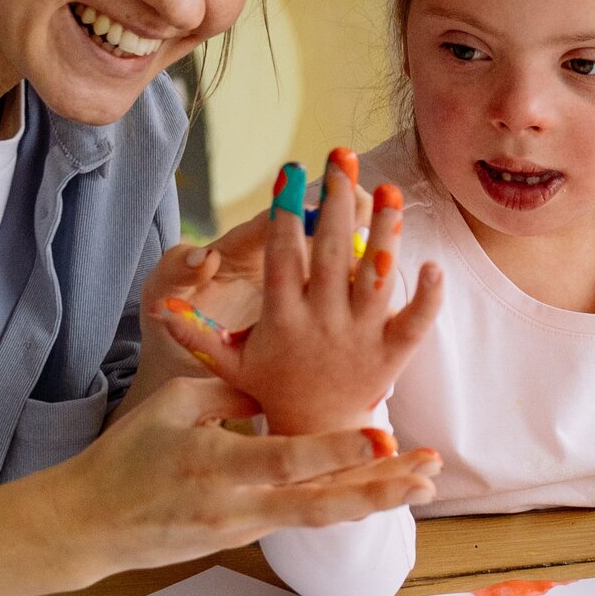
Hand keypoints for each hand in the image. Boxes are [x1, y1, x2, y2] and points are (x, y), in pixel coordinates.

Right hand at [55, 375, 438, 575]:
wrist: (91, 525)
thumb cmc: (126, 455)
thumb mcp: (171, 406)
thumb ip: (228, 397)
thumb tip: (274, 393)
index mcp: (215, 465)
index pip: (289, 459)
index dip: (339, 449)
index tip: (385, 434)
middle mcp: (237, 505)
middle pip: (321, 504)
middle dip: (379, 489)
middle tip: (427, 474)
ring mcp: (244, 528)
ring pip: (320, 515)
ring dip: (372, 498)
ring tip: (420, 485)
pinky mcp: (244, 536)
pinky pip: (300, 516)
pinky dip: (340, 501)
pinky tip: (376, 490)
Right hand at [161, 150, 442, 434]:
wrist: (317, 438)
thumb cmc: (271, 389)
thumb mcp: (229, 364)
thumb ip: (196, 333)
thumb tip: (161, 307)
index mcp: (283, 319)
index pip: (285, 257)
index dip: (287, 213)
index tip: (291, 172)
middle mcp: (323, 323)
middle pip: (333, 254)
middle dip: (337, 202)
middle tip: (343, 157)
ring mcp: (360, 338)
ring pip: (376, 278)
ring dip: (385, 233)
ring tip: (388, 189)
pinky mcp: (392, 356)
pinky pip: (414, 323)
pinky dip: (427, 296)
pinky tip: (433, 263)